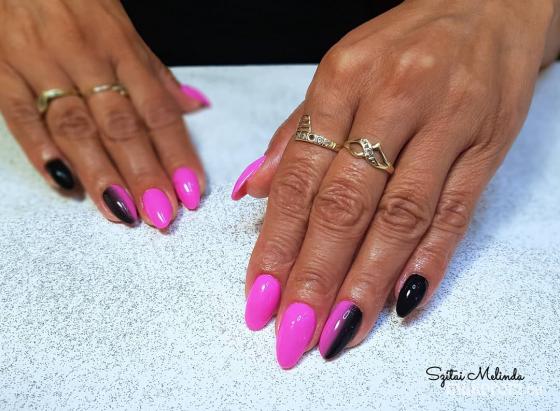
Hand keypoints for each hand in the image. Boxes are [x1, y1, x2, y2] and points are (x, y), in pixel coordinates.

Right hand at [0, 0, 209, 227]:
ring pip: (76, 127)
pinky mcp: (1, 70)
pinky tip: (63, 183)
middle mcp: (87, 58)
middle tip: (160, 213)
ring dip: (102, 174)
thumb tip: (194, 108)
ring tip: (123, 211)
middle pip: (122, 125)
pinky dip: (41, 150)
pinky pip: (22, 114)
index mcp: (122, 49)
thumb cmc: (77, 3)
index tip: (191, 191)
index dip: (177, 154)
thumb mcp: (123, 28)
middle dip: (144, 174)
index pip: (158, 111)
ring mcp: (42, 64)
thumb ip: (155, 74)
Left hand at [237, 0, 559, 367]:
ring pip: (400, 217)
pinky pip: (456, 212)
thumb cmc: (403, 45)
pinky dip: (429, 261)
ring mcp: (446, 124)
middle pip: (346, 205)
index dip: (276, 243)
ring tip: (339, 331)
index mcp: (342, 81)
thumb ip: (295, 132)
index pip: (300, 178)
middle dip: (315, 276)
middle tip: (292, 333)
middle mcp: (392, 101)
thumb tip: (252, 190)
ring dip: (366, 282)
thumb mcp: (339, 71)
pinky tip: (401, 303)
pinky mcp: (488, 145)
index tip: (259, 296)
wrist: (488, 5)